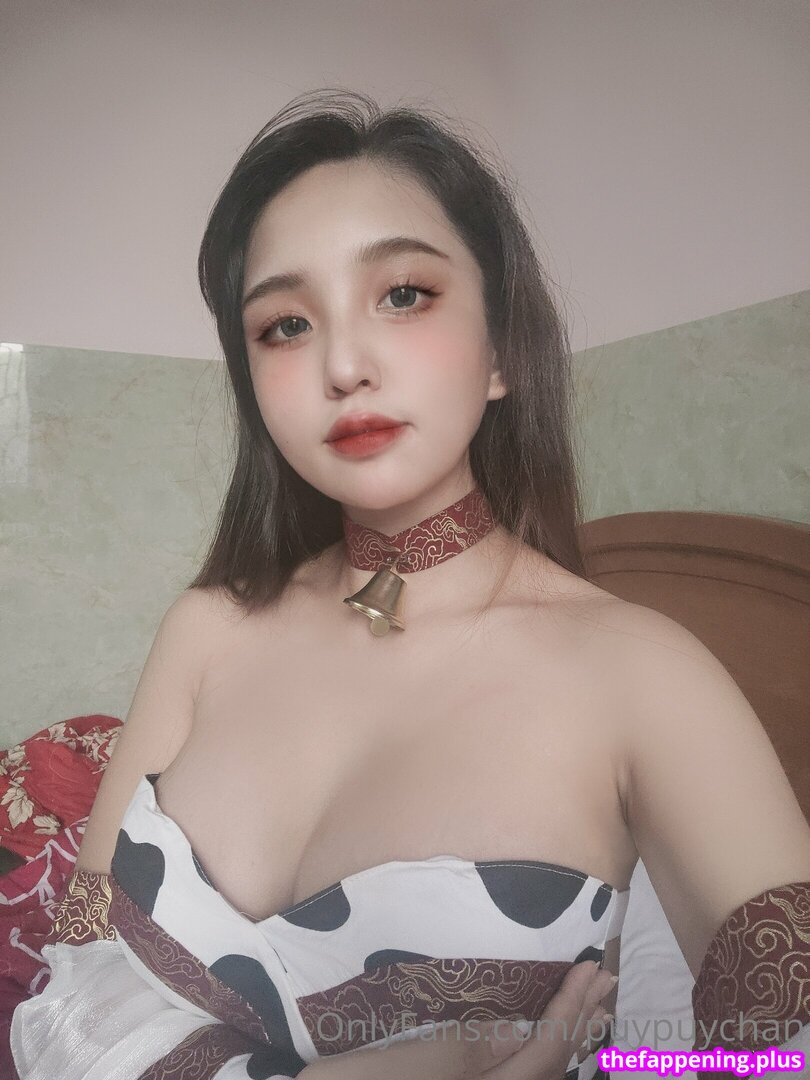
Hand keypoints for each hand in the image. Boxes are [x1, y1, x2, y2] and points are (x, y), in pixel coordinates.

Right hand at [299, 959, 615, 1079]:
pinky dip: (541, 1056)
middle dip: (579, 1024)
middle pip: (547, 1072)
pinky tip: (539, 1039)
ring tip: (588, 1004)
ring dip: (566, 1039)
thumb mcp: (396, 1068)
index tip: (589, 967)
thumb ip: (460, 1051)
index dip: (568, 1012)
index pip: (540, 1055)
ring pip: (535, 1079)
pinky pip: (517, 1079)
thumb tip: (519, 1028)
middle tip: (604, 979)